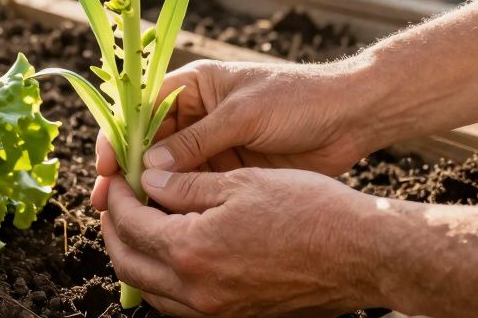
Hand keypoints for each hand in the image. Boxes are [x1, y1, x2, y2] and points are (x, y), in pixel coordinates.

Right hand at [92, 59, 369, 209]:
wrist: (351, 117)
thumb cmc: (298, 100)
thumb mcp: (244, 115)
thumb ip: (197, 141)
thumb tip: (149, 168)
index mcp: (193, 86)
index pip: (141, 109)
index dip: (118, 136)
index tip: (106, 166)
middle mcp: (195, 116)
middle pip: (147, 144)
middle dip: (125, 172)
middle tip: (106, 204)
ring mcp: (210, 146)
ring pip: (166, 173)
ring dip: (147, 194)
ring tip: (126, 222)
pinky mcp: (227, 172)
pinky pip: (191, 190)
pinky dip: (175, 207)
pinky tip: (162, 226)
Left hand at [101, 167, 380, 315]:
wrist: (362, 254)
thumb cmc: (309, 210)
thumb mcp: (241, 182)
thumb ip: (185, 183)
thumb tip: (146, 177)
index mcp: (193, 250)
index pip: (131, 224)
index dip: (117, 195)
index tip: (116, 175)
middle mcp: (198, 290)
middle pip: (129, 264)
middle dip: (115, 229)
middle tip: (116, 200)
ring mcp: (216, 311)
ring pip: (151, 291)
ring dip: (135, 256)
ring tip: (139, 223)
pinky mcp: (235, 317)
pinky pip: (179, 305)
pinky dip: (163, 279)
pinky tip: (173, 251)